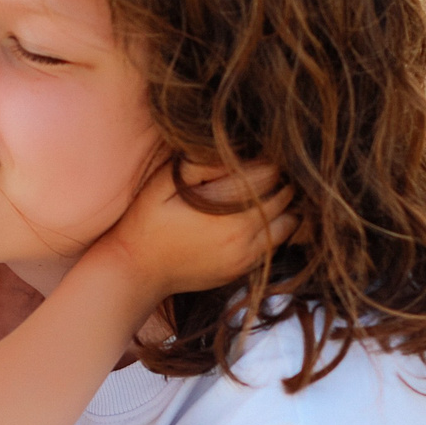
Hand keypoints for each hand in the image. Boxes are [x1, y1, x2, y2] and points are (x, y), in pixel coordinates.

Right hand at [90, 160, 293, 298]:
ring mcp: (245, 259)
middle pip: (285, 199)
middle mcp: (243, 239)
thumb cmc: (145, 224)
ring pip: (289, 225)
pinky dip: (276, 228)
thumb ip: (196, 167)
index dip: (268, 159)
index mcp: (228, 215)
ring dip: (283, 205)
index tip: (256, 151)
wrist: (136, 272)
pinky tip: (257, 215)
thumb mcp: (161, 186)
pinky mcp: (242, 271)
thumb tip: (229, 151)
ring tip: (265, 191)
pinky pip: (275, 245)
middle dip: (279, 179)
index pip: (271, 177)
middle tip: (264, 166)